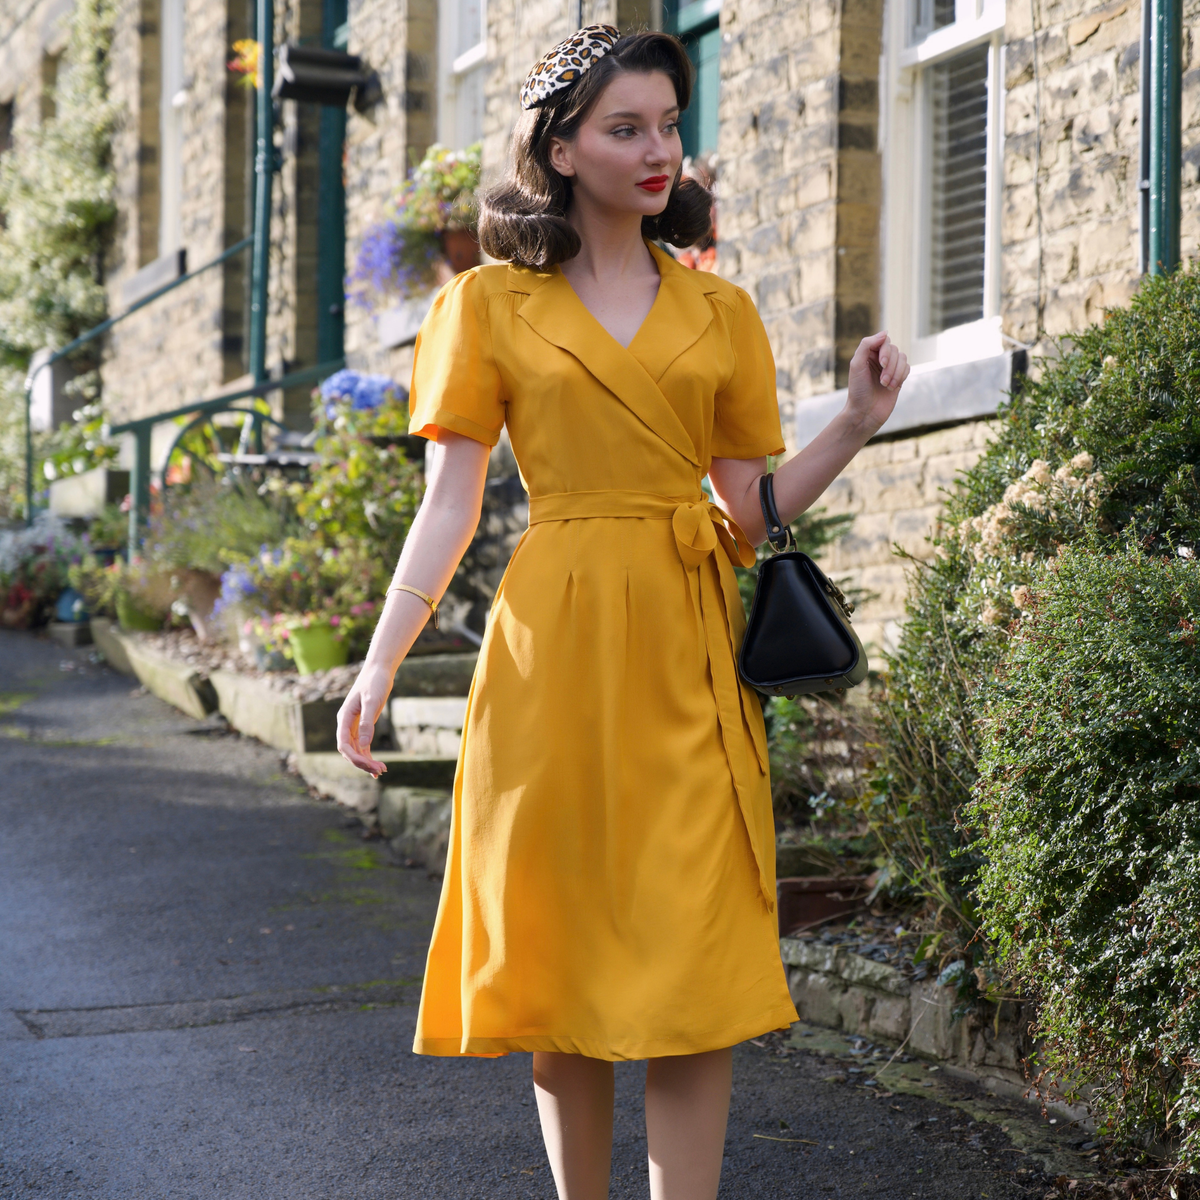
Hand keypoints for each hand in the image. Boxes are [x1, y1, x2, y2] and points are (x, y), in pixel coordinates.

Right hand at [336, 662, 392, 777]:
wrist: (379, 670)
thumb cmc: (374, 682)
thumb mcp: (371, 701)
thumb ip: (367, 722)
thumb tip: (364, 743)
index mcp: (344, 718)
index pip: (343, 744)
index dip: (354, 757)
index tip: (368, 765)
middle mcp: (346, 724)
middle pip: (349, 750)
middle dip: (362, 762)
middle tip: (380, 770)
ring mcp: (354, 726)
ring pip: (356, 750)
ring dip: (367, 761)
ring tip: (382, 770)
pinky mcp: (363, 726)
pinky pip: (363, 745)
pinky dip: (369, 756)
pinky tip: (377, 765)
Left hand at [845, 331, 909, 435]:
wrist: (864, 413)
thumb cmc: (858, 390)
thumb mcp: (857, 365)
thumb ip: (867, 345)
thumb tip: (885, 333)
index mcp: (868, 354)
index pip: (884, 341)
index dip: (886, 351)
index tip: (882, 364)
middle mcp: (879, 359)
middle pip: (895, 349)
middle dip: (890, 365)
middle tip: (881, 381)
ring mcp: (890, 368)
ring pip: (903, 358)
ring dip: (895, 373)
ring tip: (885, 385)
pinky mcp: (898, 378)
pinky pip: (907, 368)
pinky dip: (901, 377)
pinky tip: (891, 387)